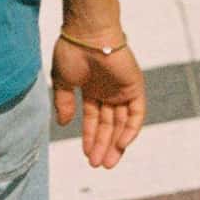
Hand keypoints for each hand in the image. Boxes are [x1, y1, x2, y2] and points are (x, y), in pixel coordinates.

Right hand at [51, 35, 144, 168]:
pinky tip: (120, 144)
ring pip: (121, 123)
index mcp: (91, 88)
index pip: (94, 119)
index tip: (85, 154)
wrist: (88, 33)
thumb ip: (64, 102)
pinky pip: (136, 114)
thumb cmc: (72, 51)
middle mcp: (108, 91)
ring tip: (107, 162)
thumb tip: (64, 124)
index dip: (90, 136)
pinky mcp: (134, 87)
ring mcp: (122, 90)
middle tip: (97, 165)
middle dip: (103, 145)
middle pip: (109, 125)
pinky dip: (130, 130)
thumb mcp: (62, 80)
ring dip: (115, 143)